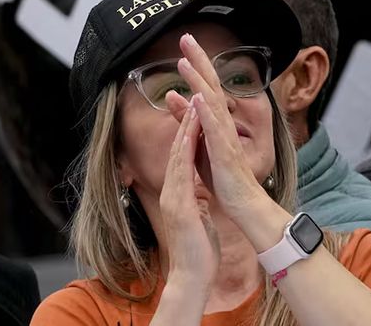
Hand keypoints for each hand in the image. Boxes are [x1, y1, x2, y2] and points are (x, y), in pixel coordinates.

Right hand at [157, 96, 220, 288]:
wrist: (193, 273)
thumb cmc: (198, 248)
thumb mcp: (198, 217)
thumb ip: (195, 201)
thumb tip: (198, 191)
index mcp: (178, 194)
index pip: (182, 157)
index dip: (188, 133)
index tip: (196, 111)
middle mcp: (172, 191)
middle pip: (177, 150)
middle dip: (184, 122)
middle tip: (190, 96)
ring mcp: (173, 197)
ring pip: (177, 155)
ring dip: (185, 130)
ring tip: (193, 106)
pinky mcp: (179, 204)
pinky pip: (182, 171)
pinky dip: (186, 150)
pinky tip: (192, 135)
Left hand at [174, 36, 275, 224]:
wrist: (243, 202)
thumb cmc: (222, 176)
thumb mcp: (199, 143)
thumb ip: (187, 119)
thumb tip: (172, 96)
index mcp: (217, 121)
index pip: (207, 86)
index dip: (198, 64)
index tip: (186, 44)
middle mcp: (224, 123)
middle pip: (211, 85)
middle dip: (199, 60)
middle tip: (186, 37)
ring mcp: (226, 135)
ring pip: (212, 101)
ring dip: (200, 80)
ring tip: (186, 60)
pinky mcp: (225, 151)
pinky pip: (215, 128)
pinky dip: (207, 111)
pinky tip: (198, 96)